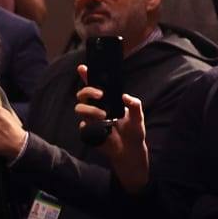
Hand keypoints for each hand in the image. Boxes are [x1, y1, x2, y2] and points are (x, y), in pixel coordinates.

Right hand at [74, 65, 148, 191]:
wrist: (130, 150)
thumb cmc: (134, 131)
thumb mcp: (139, 116)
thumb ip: (135, 104)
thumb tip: (125, 97)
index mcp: (107, 101)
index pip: (94, 86)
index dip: (86, 76)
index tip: (83, 68)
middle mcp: (96, 108)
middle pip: (82, 94)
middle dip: (88, 91)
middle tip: (101, 95)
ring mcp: (91, 120)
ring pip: (79, 108)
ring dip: (91, 109)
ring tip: (104, 116)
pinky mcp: (88, 131)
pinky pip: (83, 125)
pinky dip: (91, 126)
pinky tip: (102, 130)